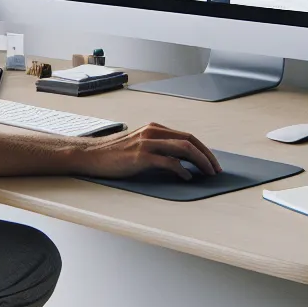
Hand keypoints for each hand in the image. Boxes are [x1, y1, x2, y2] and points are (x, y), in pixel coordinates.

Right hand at [76, 123, 220, 180]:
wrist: (91, 155)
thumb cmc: (114, 154)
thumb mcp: (139, 146)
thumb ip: (158, 150)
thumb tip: (181, 164)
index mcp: (155, 129)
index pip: (187, 136)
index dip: (203, 149)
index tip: (212, 162)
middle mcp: (153, 132)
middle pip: (190, 140)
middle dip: (207, 155)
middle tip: (216, 170)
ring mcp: (147, 143)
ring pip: (183, 148)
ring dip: (200, 161)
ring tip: (207, 173)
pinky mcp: (141, 156)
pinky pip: (169, 161)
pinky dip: (182, 170)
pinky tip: (187, 177)